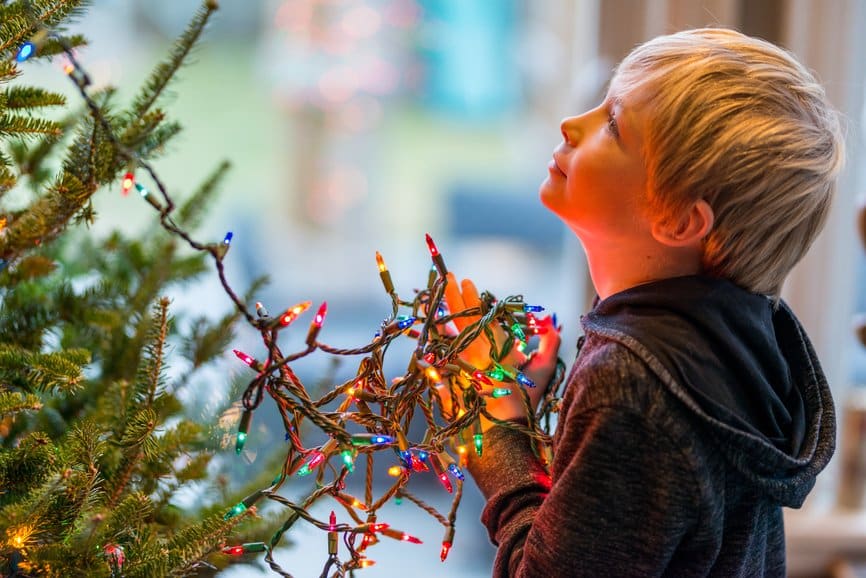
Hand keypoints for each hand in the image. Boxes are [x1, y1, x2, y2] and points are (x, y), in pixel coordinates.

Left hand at [442, 273, 560, 430]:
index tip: (468, 282)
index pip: (484, 316)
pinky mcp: (453, 375)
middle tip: (448, 277)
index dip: (475, 298)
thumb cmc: (526, 400)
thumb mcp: (542, 370)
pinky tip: (428, 324)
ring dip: (442, 311)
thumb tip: (553, 322)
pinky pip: (441, 352)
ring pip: (450, 332)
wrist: (503, 429)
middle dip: (455, 296)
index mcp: (499, 348)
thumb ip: (549, 344)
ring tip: (432, 294)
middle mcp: (479, 352)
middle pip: (463, 318)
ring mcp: (464, 364)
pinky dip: (434, 337)